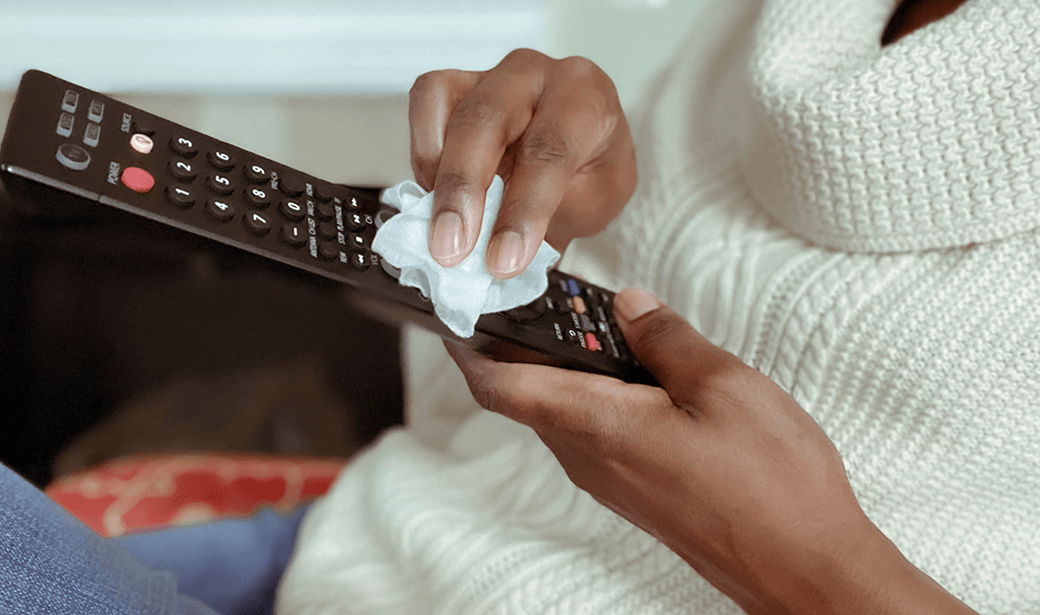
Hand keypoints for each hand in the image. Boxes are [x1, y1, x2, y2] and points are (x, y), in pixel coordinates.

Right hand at [409, 49, 635, 277]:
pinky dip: (422, 153)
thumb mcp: (598, 199)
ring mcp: (490, 75)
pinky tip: (434, 193)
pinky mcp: (455, 84)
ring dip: (434, 173)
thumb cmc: (592, 169)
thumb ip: (553, 216)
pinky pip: (425, 102)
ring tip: (437, 227)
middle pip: (487, 119)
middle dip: (463, 189)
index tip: (504, 260)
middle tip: (451, 249)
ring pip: (444, 101)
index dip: (523, 210)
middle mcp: (535, 74)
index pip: (549, 150)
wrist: (583, 148)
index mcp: (585, 97)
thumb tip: (500, 248)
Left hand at [446, 289, 977, 614]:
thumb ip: (666, 339)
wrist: (804, 569)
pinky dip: (594, 395)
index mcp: (598, 425)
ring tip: (592, 324)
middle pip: (527, 395)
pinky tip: (635, 372)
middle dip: (520, 344)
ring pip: (562, 414)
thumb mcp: (722, 386)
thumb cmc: (770, 487)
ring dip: (562, 369)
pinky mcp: (636, 491)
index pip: (501, 385)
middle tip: (535, 297)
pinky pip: (593, 434)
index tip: (455, 311)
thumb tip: (631, 306)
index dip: (468, 345)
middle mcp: (591, 459)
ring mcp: (612, 480)